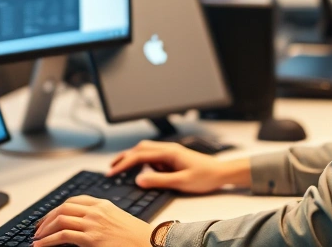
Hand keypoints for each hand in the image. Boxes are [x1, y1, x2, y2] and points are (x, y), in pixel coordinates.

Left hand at [31, 196, 149, 246]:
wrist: (150, 242)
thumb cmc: (137, 236)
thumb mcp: (118, 219)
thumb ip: (101, 217)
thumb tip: (84, 225)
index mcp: (103, 204)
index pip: (73, 201)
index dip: (57, 209)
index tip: (48, 217)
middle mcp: (96, 211)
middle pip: (63, 208)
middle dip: (46, 219)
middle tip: (37, 229)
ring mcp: (93, 223)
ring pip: (60, 220)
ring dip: (44, 230)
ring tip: (37, 239)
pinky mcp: (91, 238)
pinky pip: (63, 236)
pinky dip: (48, 240)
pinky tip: (41, 245)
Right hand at [107, 140, 250, 194]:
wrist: (221, 172)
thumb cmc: (205, 176)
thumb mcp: (181, 182)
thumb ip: (159, 180)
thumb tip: (139, 179)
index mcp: (168, 152)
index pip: (139, 156)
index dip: (123, 163)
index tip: (111, 172)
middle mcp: (168, 148)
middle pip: (139, 148)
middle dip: (123, 157)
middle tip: (110, 167)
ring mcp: (170, 151)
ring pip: (146, 150)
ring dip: (132, 157)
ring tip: (121, 168)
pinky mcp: (173, 156)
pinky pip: (153, 156)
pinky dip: (143, 161)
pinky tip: (143, 171)